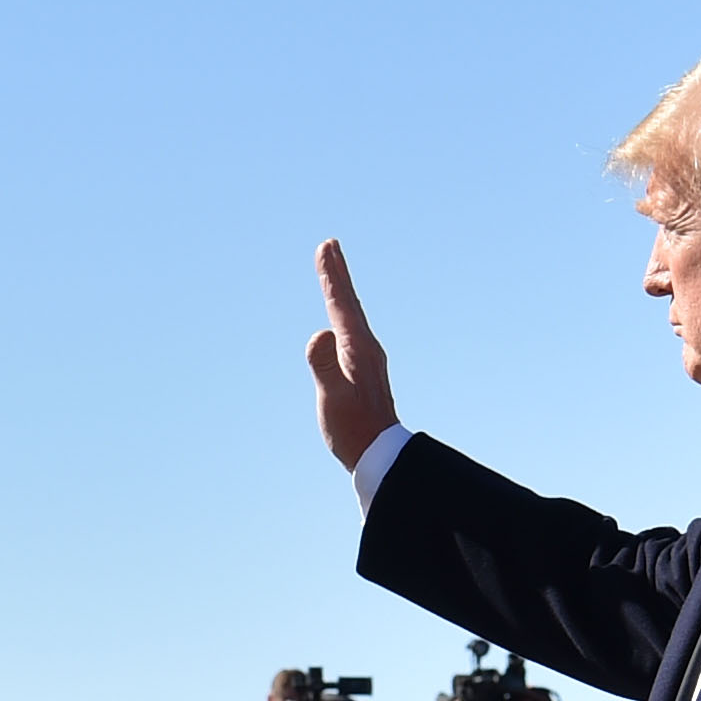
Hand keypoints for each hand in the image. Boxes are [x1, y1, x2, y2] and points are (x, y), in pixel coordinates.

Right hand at [306, 239, 399, 471]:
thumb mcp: (334, 399)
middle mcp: (366, 347)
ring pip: (351, 314)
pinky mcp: (364, 370)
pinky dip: (343, 313)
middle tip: (329, 246)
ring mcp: (367, 358)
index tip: (325, 248)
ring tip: (333, 273)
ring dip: (341, 291)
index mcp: (358, 348)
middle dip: (337, 274)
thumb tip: (318, 335)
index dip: (331, 276)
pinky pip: (351, 330)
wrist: (381, 455)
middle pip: (349, 303)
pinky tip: (340, 321)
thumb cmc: (354, 430)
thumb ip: (324, 366)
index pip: (341, 304)